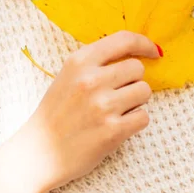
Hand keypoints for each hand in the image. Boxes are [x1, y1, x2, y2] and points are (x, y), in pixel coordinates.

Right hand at [24, 31, 160, 192]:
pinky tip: (118, 126)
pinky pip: (144, 117)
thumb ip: (97, 62)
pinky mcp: (112, 131)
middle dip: (134, 80)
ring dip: (136, 101)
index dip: (144, 43)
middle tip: (118, 94)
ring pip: (145, 91)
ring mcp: (102, 105)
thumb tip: (136, 54)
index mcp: (80, 61)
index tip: (153, 52)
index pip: (124, 39)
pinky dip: (136, 122)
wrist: (39, 152)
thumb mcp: (68, 75)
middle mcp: (91, 79)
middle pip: (137, 68)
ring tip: (117, 110)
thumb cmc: (57, 113)